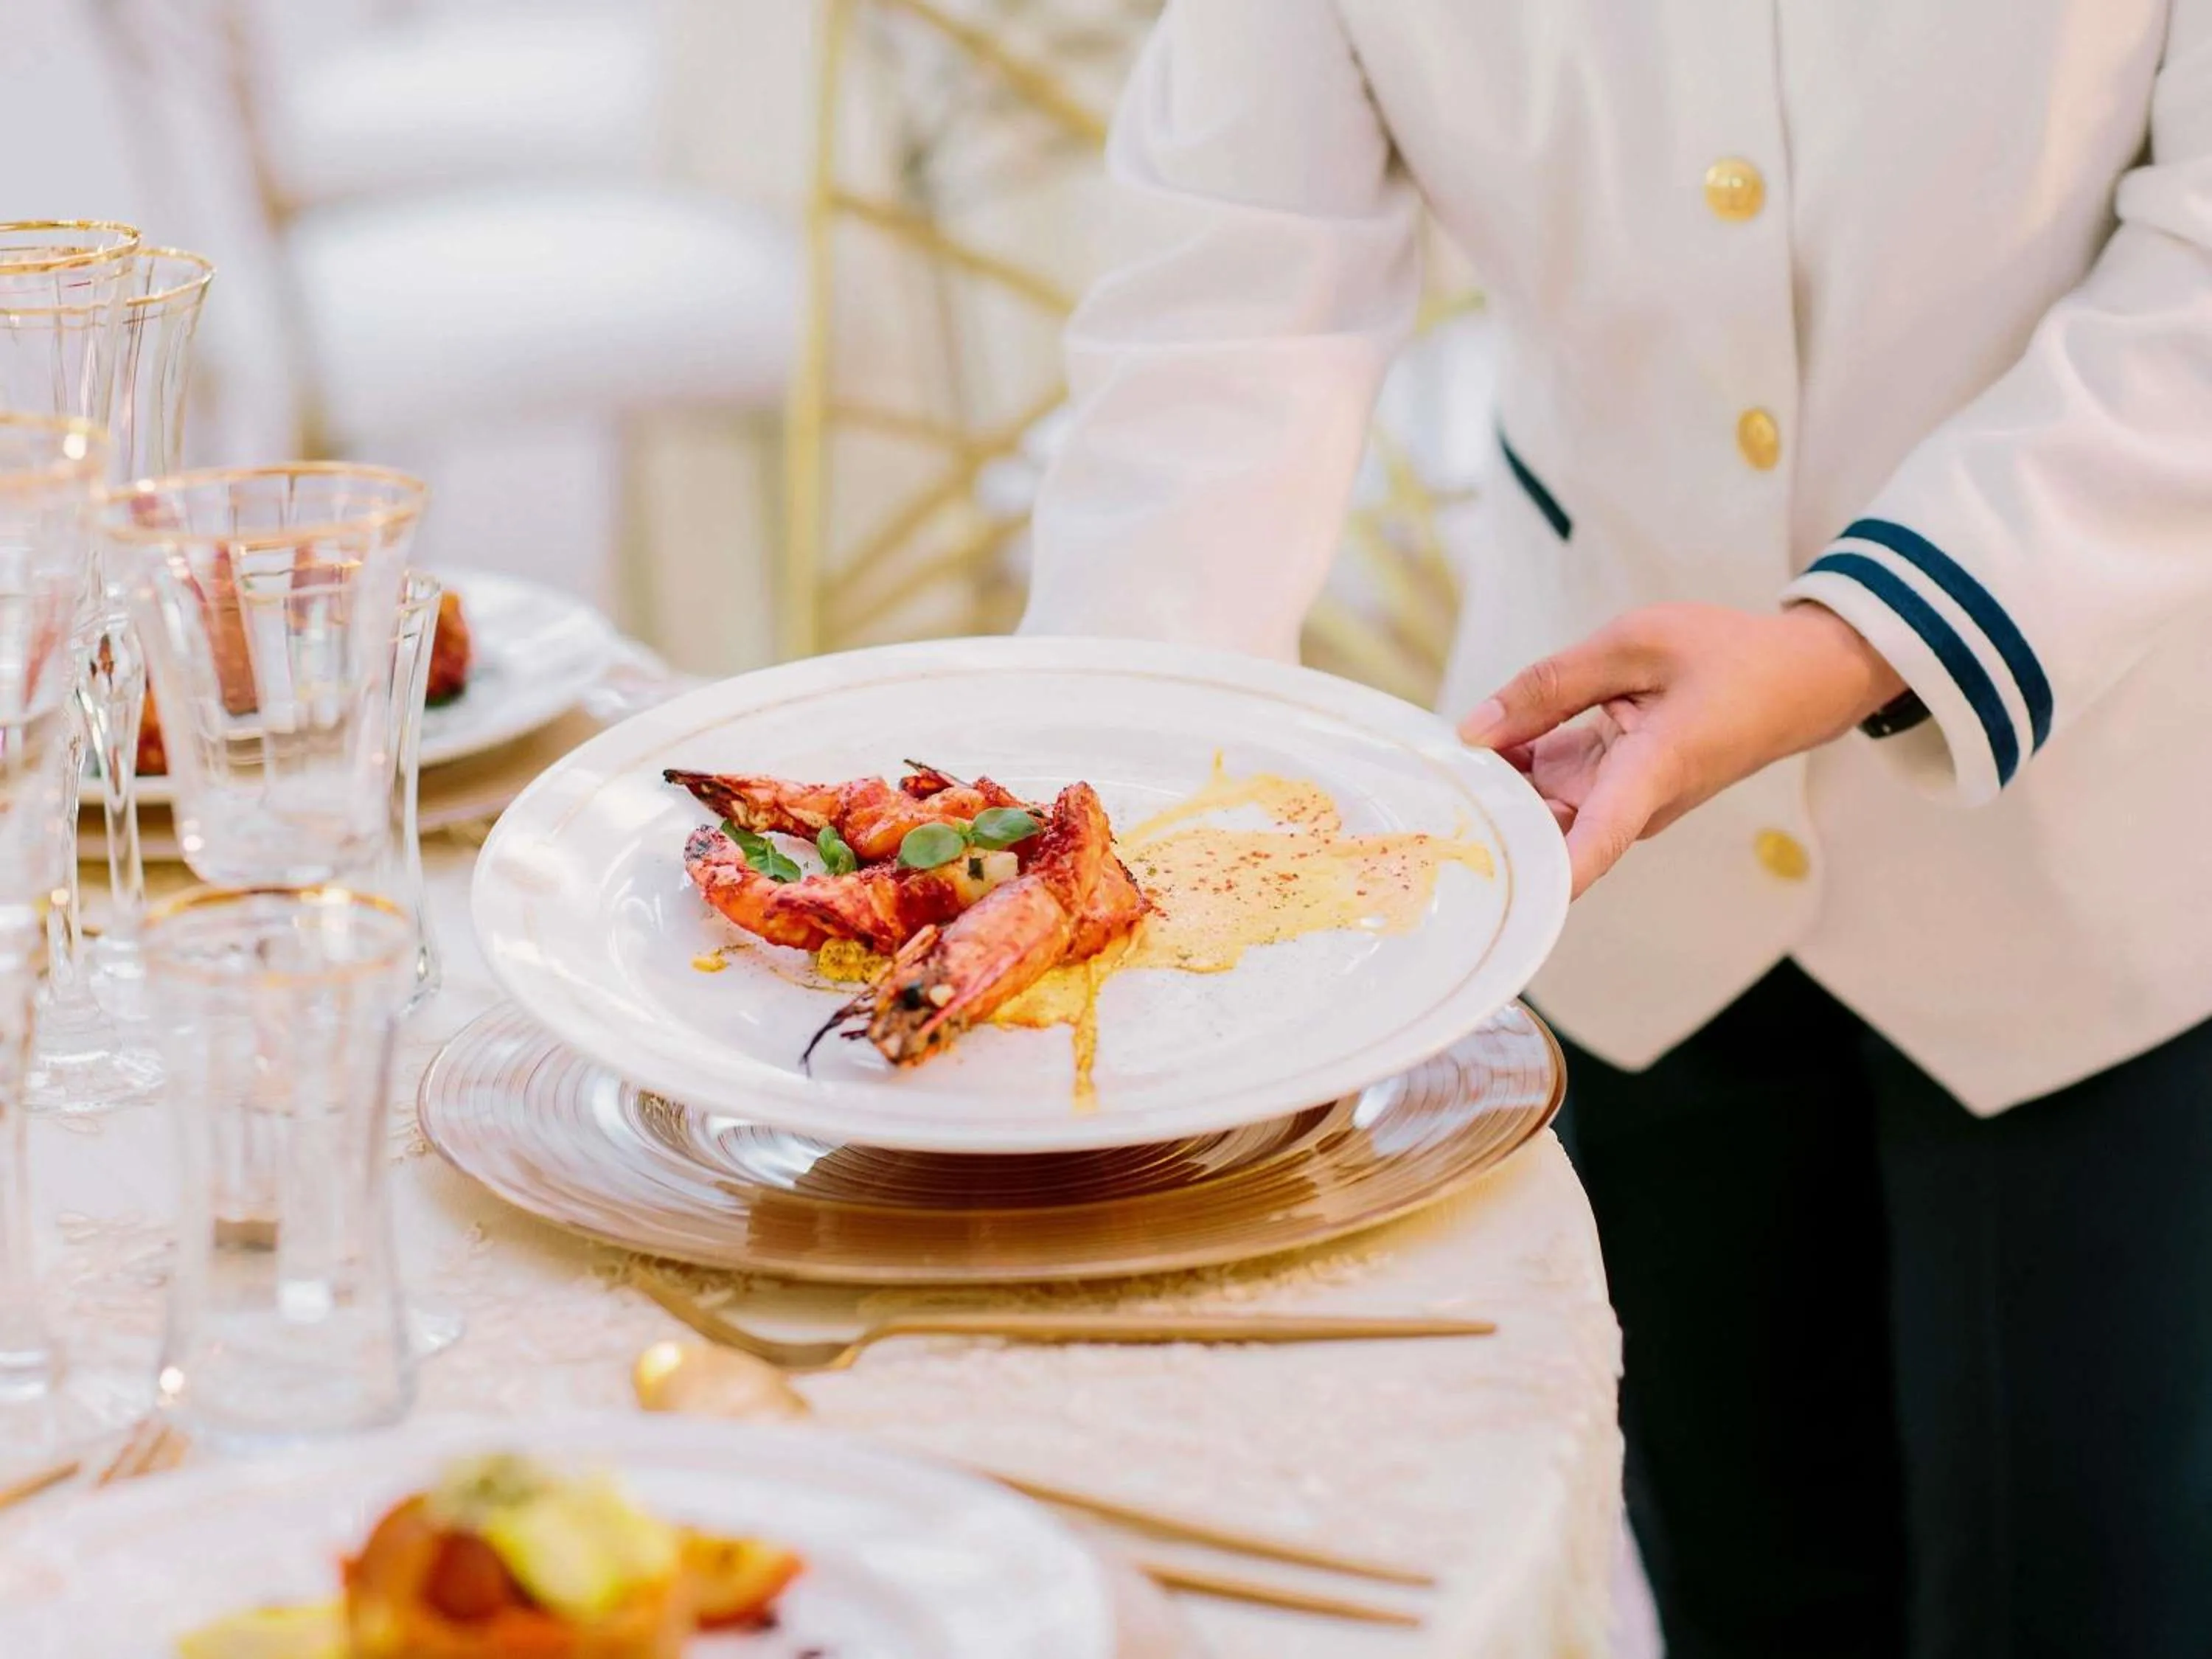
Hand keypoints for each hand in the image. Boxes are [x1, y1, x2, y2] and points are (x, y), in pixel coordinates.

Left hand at [1459, 603, 1905, 896]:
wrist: (1799, 679)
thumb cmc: (1731, 657)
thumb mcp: (1635, 643)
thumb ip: (1550, 683)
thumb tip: (1474, 730)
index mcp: (1650, 770)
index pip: (1594, 839)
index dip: (1545, 876)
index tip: (1501, 901)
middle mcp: (1633, 803)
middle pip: (1545, 831)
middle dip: (1486, 818)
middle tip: (1421, 790)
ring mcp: (1623, 801)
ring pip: (1542, 811)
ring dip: (1499, 789)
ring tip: (1442, 759)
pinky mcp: (1617, 789)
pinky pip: (1555, 790)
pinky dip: (1520, 770)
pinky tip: (1485, 742)